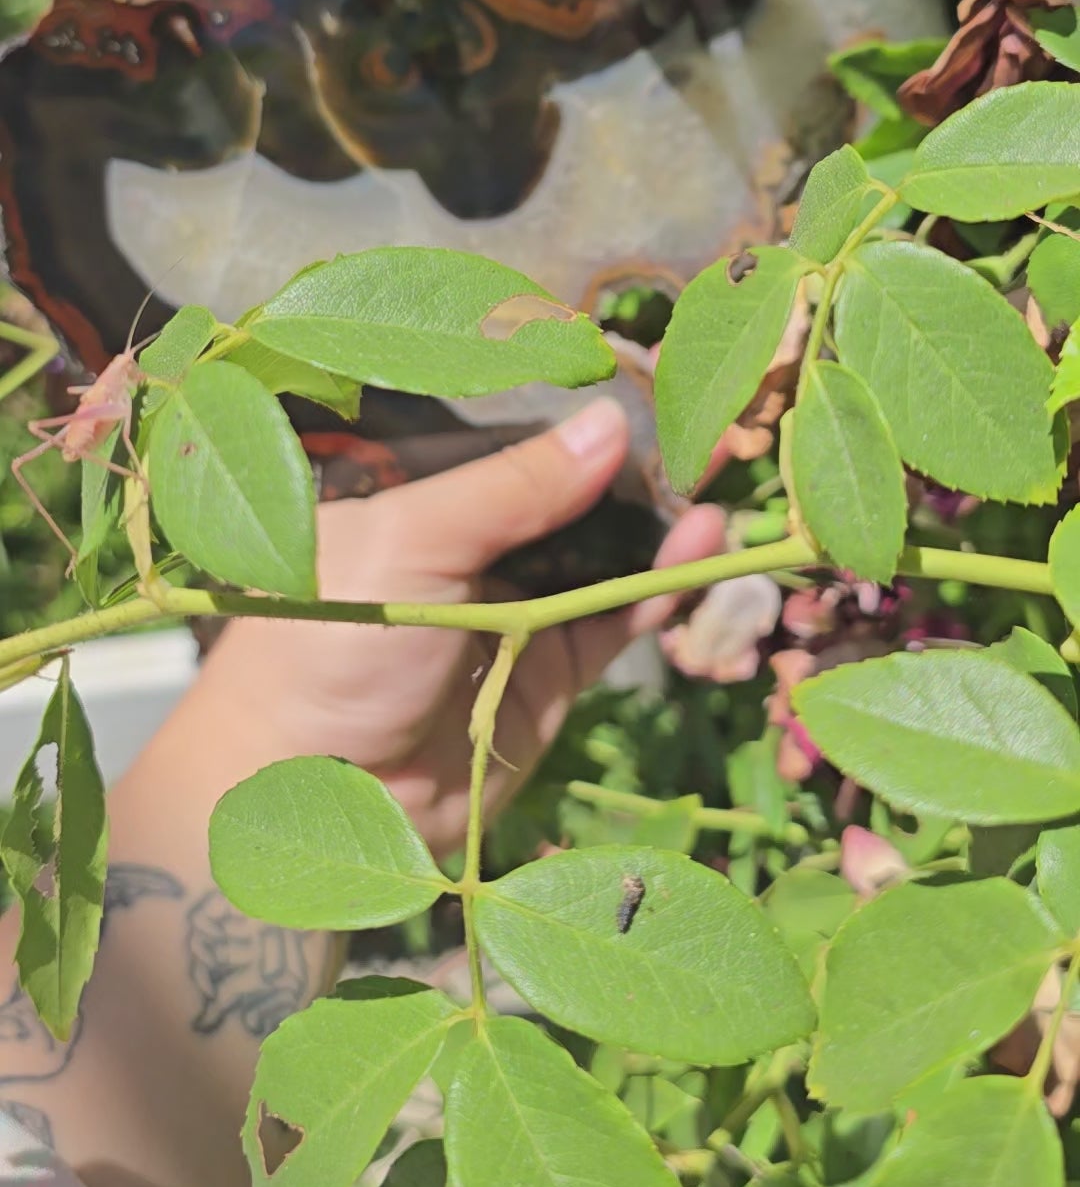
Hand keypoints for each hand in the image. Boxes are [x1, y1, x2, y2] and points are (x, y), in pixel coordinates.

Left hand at [205, 398, 723, 855]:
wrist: (312, 794)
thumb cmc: (332, 644)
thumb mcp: (414, 541)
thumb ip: (515, 486)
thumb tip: (611, 422)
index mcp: (417, 498)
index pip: (513, 444)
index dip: (579, 423)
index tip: (653, 393)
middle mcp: (468, 550)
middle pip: (568, 501)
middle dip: (636, 476)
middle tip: (708, 440)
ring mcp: (511, 613)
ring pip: (601, 560)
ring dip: (659, 531)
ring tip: (715, 496)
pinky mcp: (545, 677)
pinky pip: (612, 624)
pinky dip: (656, 592)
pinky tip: (697, 554)